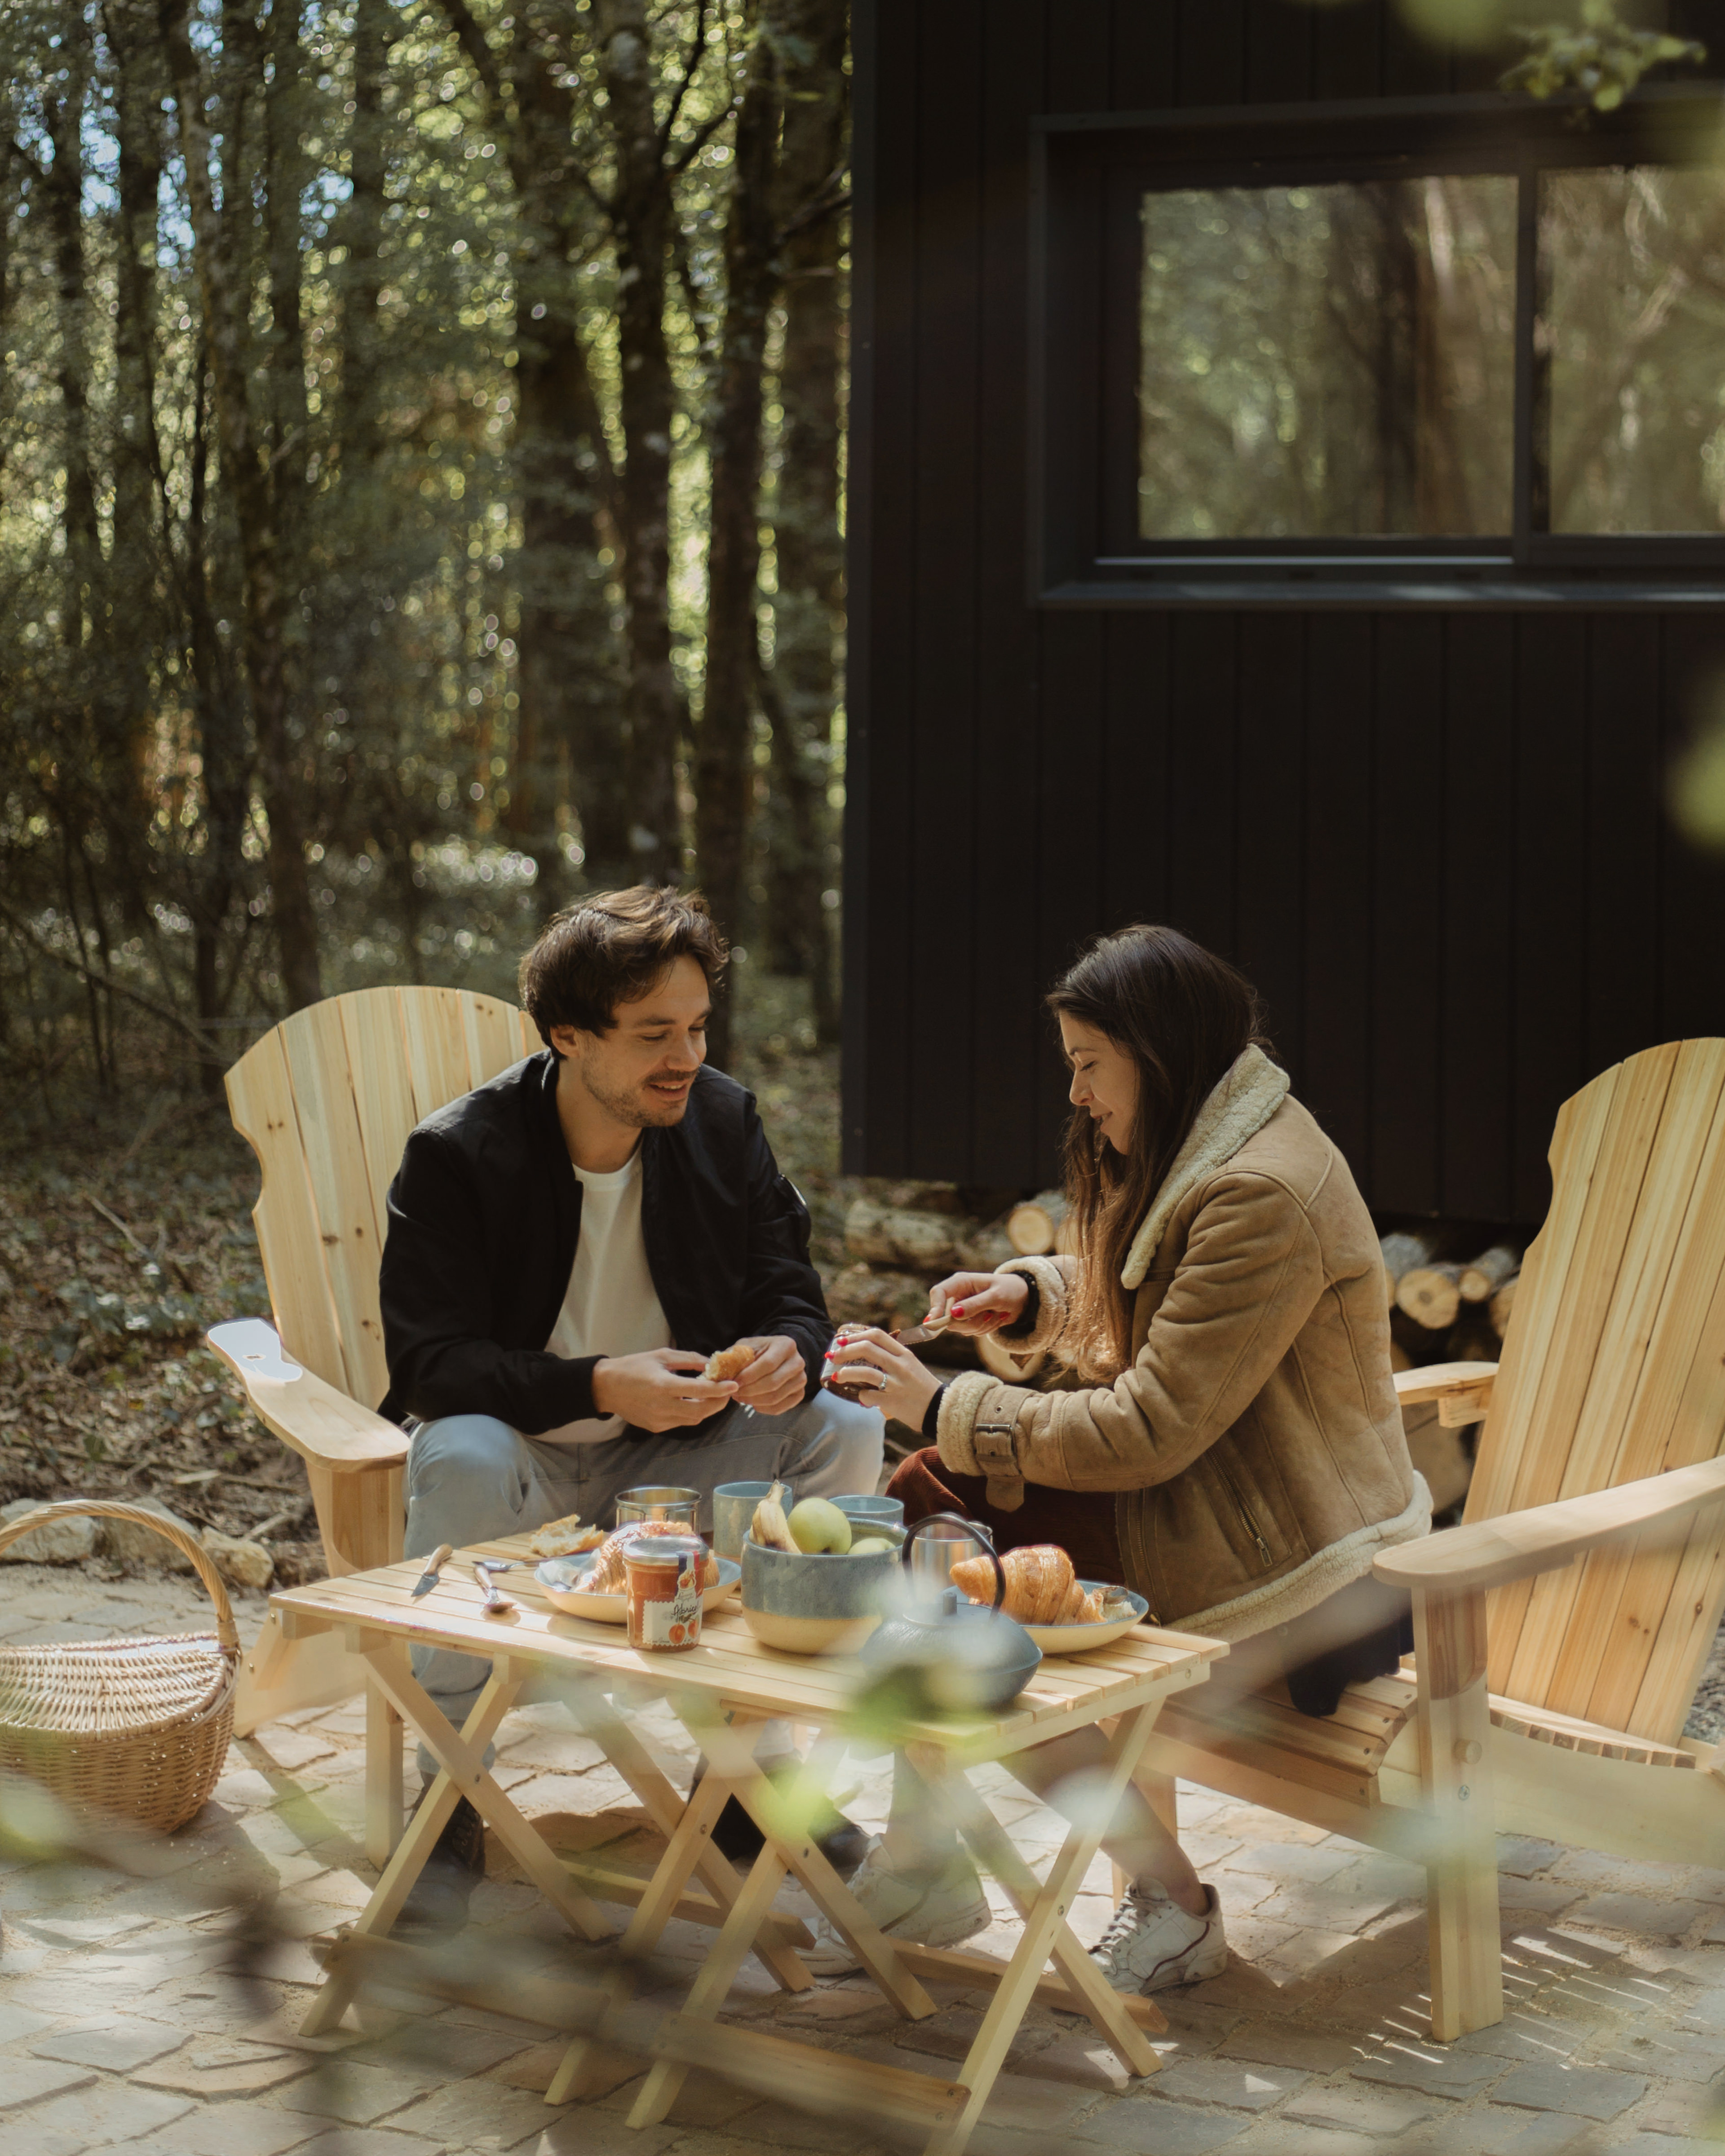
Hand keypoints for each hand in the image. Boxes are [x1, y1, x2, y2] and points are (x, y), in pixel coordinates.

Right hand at [591, 1348, 735, 1432]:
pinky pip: (681, 1422)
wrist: (606, 1387)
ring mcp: (659, 1420)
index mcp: (663, 1385)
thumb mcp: (662, 1355)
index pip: (699, 1390)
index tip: (733, 1384)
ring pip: (693, 1419)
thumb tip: (711, 1363)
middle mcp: (662, 1406)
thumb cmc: (633, 1366)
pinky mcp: (656, 1427)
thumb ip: (689, 1359)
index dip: (719, 1389)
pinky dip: (692, 1413)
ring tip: (711, 1395)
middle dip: (718, 1402)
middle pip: (701, 1411)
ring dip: (706, 1408)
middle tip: (727, 1392)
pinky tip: (692, 1401)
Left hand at [731, 1335, 807, 1415]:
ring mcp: (801, 1379)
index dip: (749, 1376)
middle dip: (749, 1391)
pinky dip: (763, 1408)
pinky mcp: (799, 1393)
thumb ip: (735, 1356)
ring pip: (775, 1397)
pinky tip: (752, 1402)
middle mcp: (798, 1362)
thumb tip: (723, 1370)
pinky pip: (780, 1407)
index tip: (733, 1382)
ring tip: (740, 1397)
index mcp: (786, 1345)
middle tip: (734, 1393)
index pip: (768, 1364)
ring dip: (753, 1401)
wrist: (777, 1356)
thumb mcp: (747, 1346)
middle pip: (773, 1383)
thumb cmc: (759, 1351)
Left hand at [826, 1325, 941, 1428]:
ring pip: (863, 1372)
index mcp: (904, 1354)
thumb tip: (866, 1353)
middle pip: (866, 1348)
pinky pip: (868, 1395)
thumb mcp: (911, 1366)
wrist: (940, 1409)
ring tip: (836, 1376)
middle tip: (833, 1356)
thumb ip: (892, 1358)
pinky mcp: (892, 1401)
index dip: (856, 1335)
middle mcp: (900, 1365)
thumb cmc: (923, 1388)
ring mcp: (896, 1383)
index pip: (877, 1335)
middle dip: (845, 1351)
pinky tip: (861, 1398)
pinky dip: (861, 1396)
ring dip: (845, 1373)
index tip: (842, 1340)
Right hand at [927, 1270, 1028, 1334]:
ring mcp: (963, 1309)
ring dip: (981, 1326)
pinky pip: (970, 1332)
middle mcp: (958, 1296)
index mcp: (960, 1282)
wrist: (1022, 1298)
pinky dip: (985, 1329)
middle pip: (949, 1317)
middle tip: (988, 1315)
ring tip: (995, 1314)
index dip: (934, 1308)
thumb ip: (975, 1305)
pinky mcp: (969, 1320)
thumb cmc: (1009, 1290)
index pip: (938, 1293)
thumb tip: (954, 1314)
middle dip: (970, 1322)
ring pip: (961, 1328)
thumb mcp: (995, 1296)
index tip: (932, 1323)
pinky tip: (995, 1318)